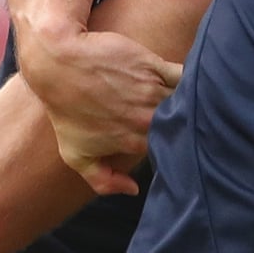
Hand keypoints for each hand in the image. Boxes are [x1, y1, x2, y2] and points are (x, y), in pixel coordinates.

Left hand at [16, 21, 182, 195]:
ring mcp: (152, 90)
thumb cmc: (65, 108)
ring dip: (189, 104)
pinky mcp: (153, 64)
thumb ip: (104, 180)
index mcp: (134, 141)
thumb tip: (134, 189)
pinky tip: (192, 82)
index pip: (166, 150)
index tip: (170, 142)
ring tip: (192, 104)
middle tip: (182, 123)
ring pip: (185, 102)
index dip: (170, 147)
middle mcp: (148, 118)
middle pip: (180, 126)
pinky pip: (184, 76)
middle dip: (185, 127)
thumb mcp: (75, 154)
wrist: (60, 63)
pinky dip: (192, 80)